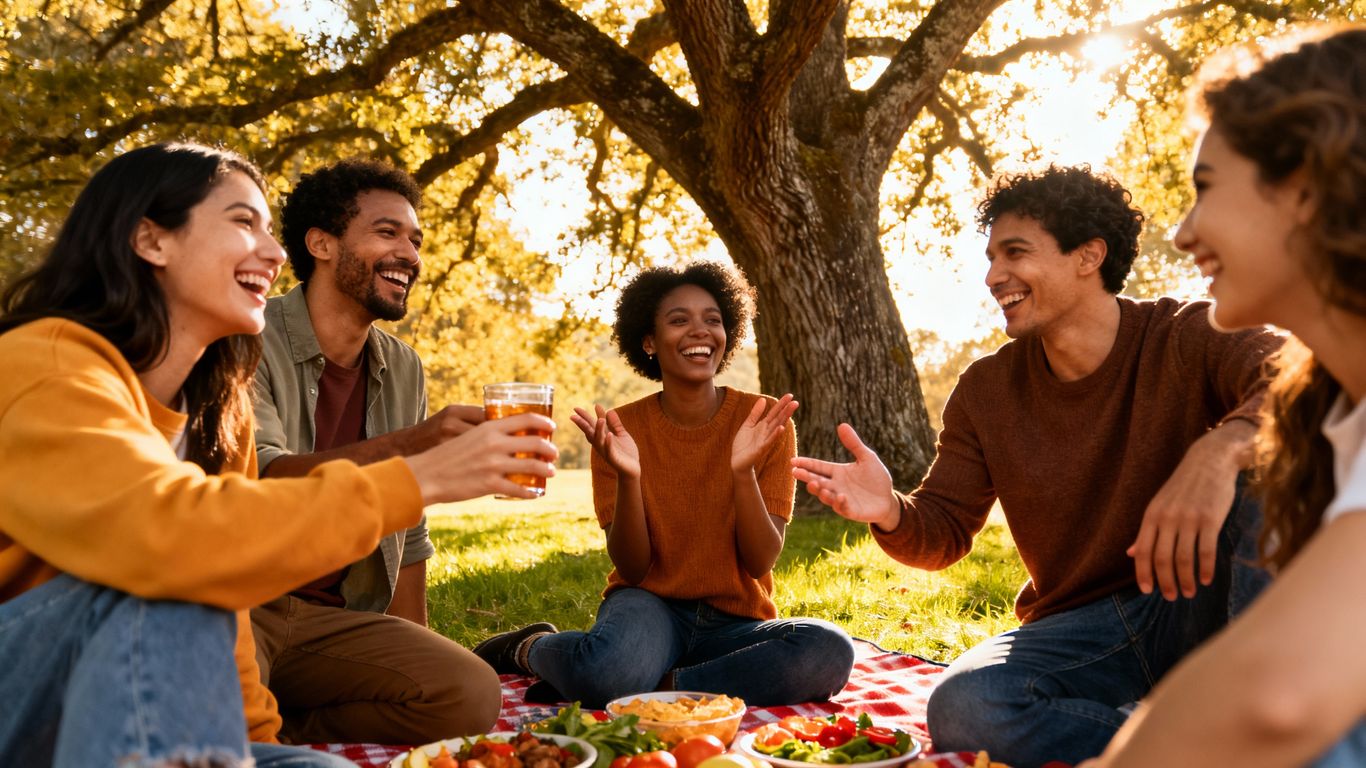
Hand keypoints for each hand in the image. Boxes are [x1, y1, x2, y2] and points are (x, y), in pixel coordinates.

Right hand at [406, 412, 556, 503]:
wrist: (426, 475)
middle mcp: (494, 443)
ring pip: (532, 465)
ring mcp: (493, 464)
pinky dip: (530, 492)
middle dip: (550, 449)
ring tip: (551, 472)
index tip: (552, 428)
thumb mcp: (468, 435)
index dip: (544, 423)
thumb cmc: (446, 455)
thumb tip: (507, 438)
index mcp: (489, 427)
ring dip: (546, 470)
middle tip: (554, 454)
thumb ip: (488, 435)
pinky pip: (518, 489)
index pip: (526, 419)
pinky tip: (535, 493)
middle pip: (536, 442)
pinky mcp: (490, 484)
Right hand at [570, 404, 639, 477]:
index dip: (585, 417)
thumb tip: (609, 410)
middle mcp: (601, 444)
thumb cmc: (626, 452)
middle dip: (582, 424)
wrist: (632, 469)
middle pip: (590, 432)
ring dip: (599, 430)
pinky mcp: (613, 458)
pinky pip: (609, 450)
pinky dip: (608, 442)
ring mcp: (606, 451)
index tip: (576, 408)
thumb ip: (615, 423)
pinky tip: (609, 434)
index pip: (591, 425)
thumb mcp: (621, 434)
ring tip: (600, 419)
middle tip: (573, 415)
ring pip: (599, 440)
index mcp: (602, 437)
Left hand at [731, 394, 797, 472]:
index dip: (781, 404)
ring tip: (791, 410)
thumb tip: (763, 399)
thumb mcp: (748, 425)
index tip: (790, 395)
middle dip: (787, 410)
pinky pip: (769, 441)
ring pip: (776, 427)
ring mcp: (765, 440)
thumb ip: (755, 413)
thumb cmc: (743, 445)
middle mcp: (767, 432)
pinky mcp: (761, 449)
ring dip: (784, 419)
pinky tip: (781, 428)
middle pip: (778, 419)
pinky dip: (775, 434)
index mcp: (764, 426)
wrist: (737, 462)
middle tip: (796, 402)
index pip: (774, 412)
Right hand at [790, 423, 898, 528]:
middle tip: (795, 472)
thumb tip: (842, 425)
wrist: (887, 499)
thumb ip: (854, 443)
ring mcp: (841, 499)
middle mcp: (836, 486)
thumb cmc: (876, 477)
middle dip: (806, 477)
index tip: (793, 461)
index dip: (806, 464)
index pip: (818, 467)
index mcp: (837, 472)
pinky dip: (840, 503)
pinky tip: (841, 496)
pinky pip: (843, 508)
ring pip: (826, 496)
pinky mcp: (851, 511)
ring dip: (820, 491)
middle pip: (817, 481)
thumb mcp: (867, 457)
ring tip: (815, 484)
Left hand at [1127, 426, 1246, 599]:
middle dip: (1166, 582)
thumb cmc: (1184, 487)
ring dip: (1186, 580)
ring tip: (1190, 592)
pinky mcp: (1210, 519)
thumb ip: (1146, 531)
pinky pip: (1206, 551)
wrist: (1210, 461)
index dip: (1143, 574)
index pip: (1143, 551)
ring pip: (1184, 559)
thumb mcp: (1159, 505)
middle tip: (1172, 597)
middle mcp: (1168, 518)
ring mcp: (1189, 519)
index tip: (1147, 591)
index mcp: (1152, 515)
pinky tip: (1206, 580)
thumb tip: (1130, 553)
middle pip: (1162, 559)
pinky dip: (1205, 569)